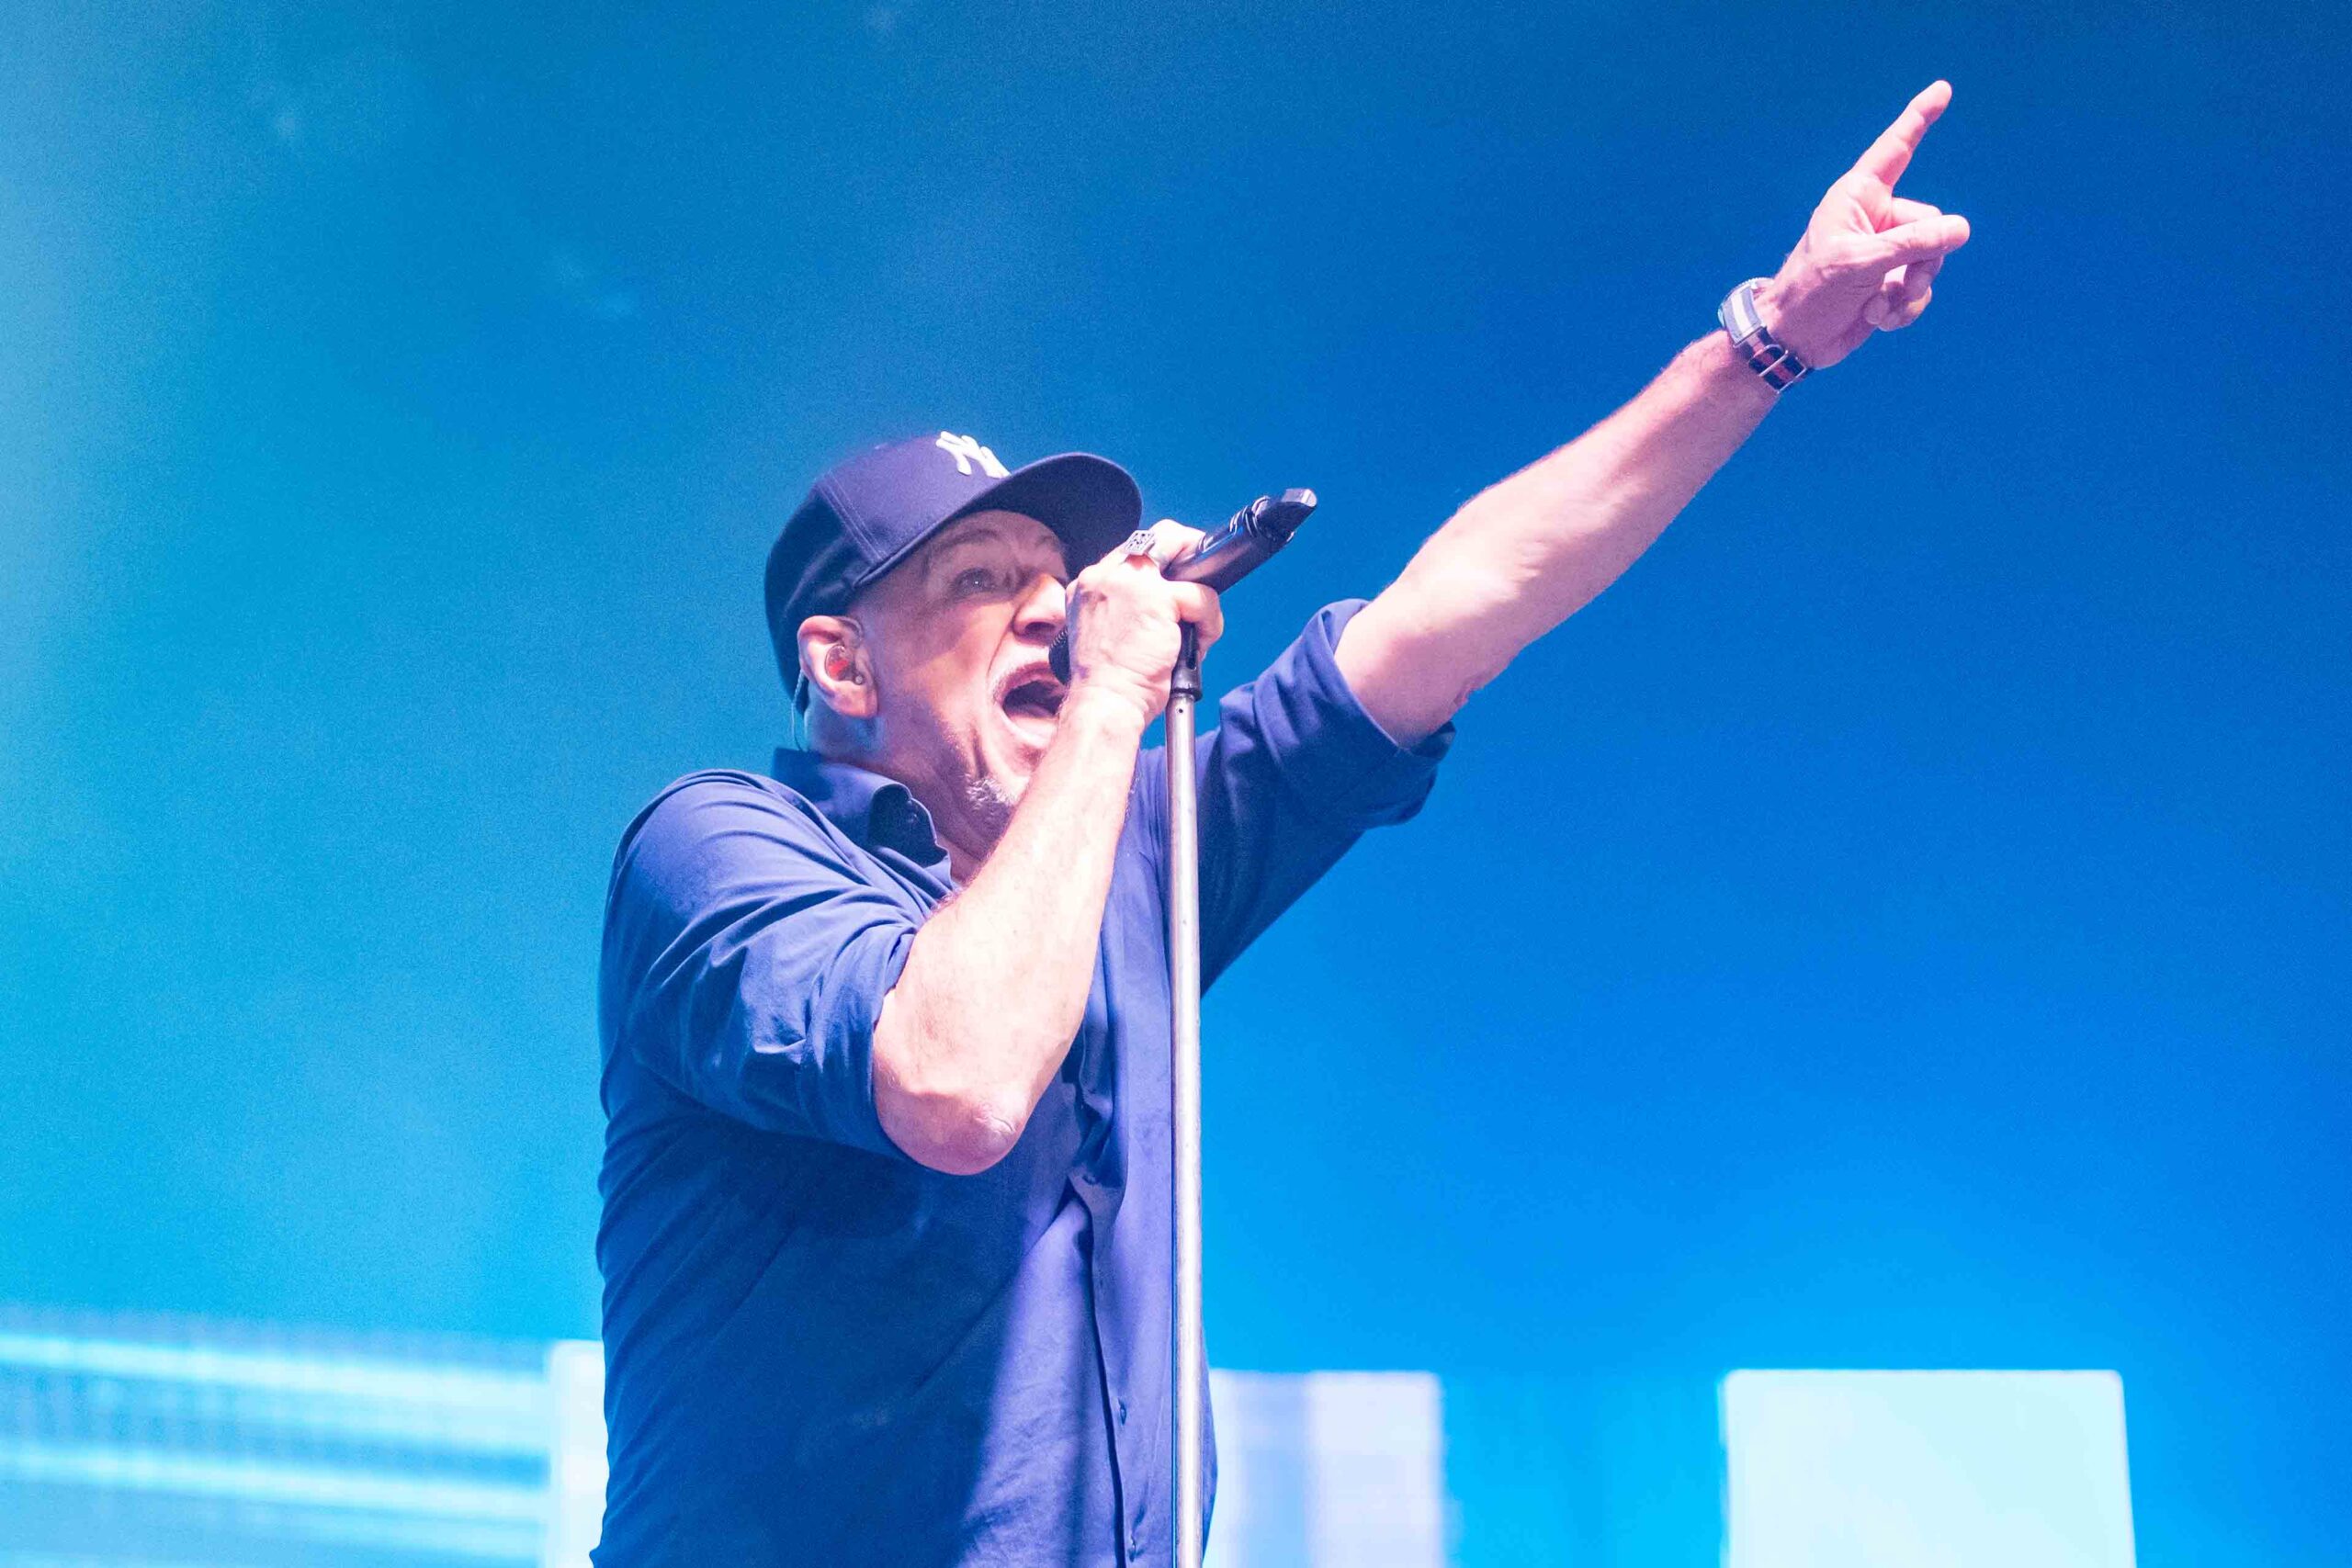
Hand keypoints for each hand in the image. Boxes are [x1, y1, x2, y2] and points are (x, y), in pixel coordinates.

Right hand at [1062, 521, 1224, 727]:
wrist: (1106, 703)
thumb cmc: (1110, 683)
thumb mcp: (1106, 633)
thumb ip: (1127, 607)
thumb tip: (1168, 600)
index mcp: (1088, 585)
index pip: (1134, 550)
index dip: (1164, 561)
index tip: (1179, 580)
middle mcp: (1103, 576)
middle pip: (1163, 536)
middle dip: (1190, 554)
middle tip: (1200, 587)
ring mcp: (1129, 582)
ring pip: (1186, 564)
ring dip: (1199, 601)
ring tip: (1193, 633)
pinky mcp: (1156, 598)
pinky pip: (1200, 596)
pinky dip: (1208, 621)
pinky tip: (1197, 645)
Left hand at [1758, 81, 1972, 369]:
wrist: (1794, 340)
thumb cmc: (1812, 292)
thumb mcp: (1861, 264)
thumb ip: (1913, 244)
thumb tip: (1960, 230)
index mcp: (1859, 196)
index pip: (1897, 149)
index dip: (1919, 119)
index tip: (1942, 89)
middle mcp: (1876, 218)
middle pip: (1932, 224)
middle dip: (1922, 259)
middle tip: (1890, 284)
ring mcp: (1885, 250)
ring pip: (1933, 260)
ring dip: (1912, 290)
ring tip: (1879, 305)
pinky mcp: (1889, 281)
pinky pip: (1922, 289)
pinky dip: (1905, 309)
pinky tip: (1877, 319)